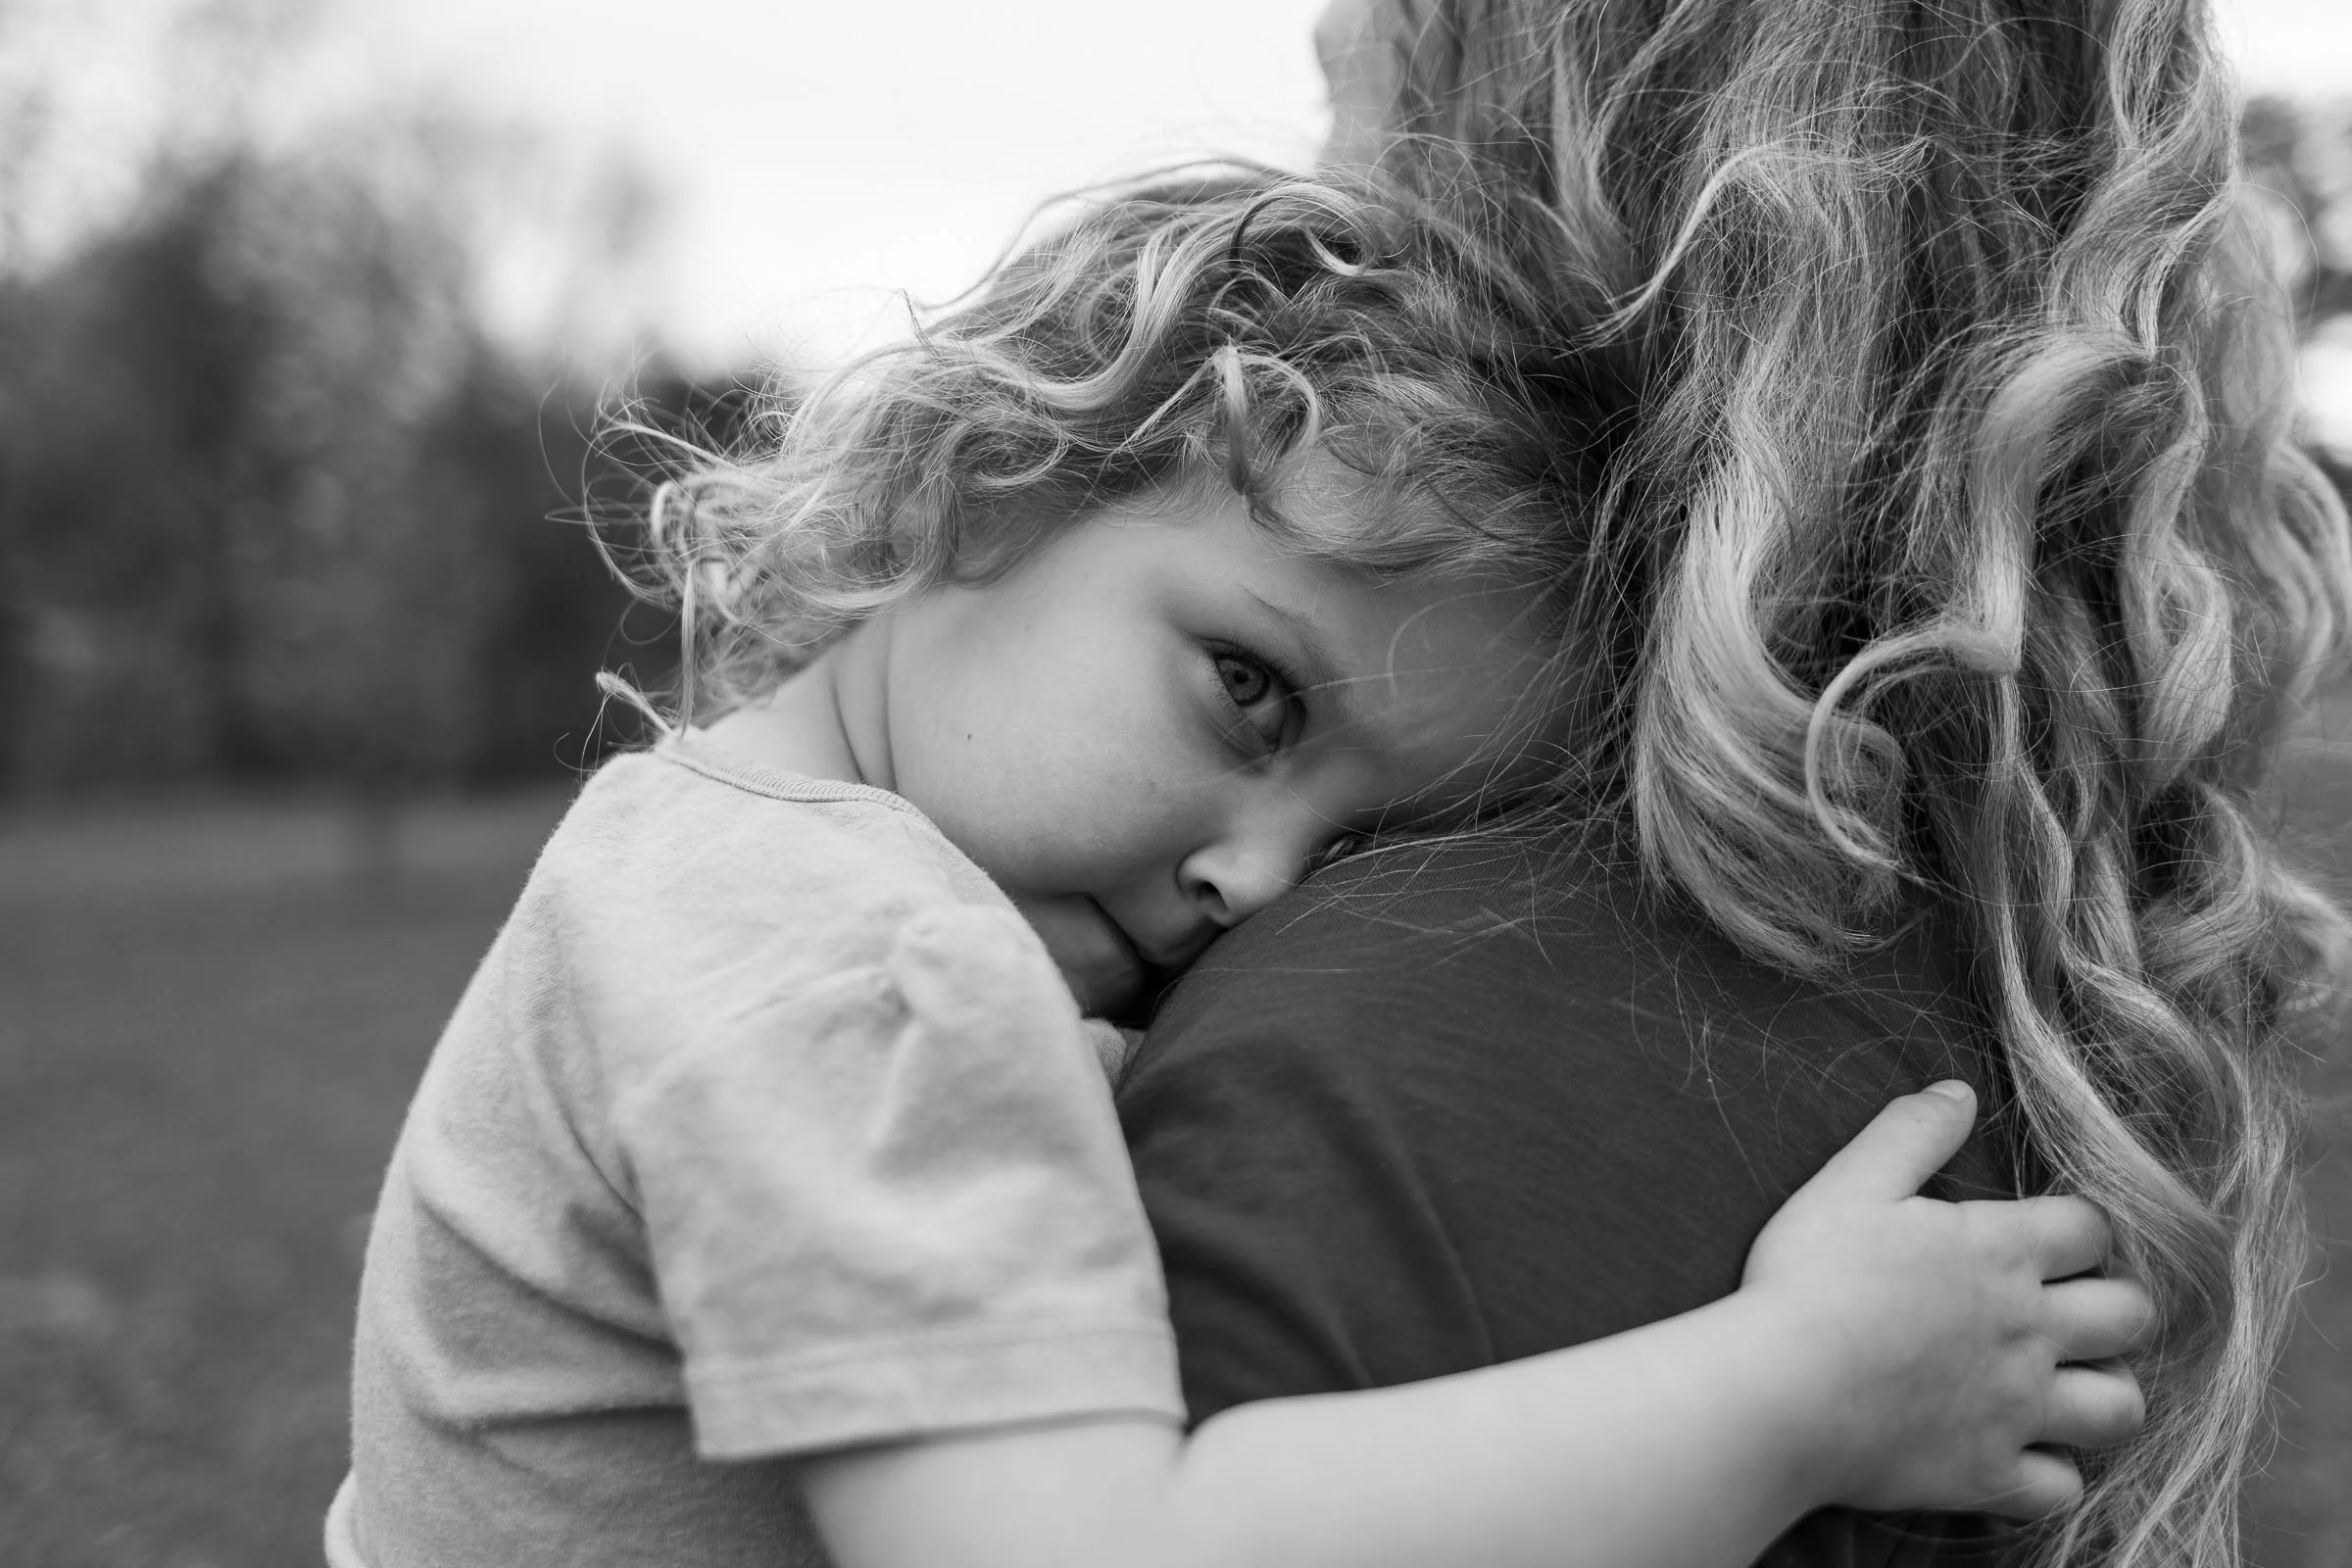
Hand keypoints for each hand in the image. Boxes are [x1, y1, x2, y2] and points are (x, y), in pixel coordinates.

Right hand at [1739, 1081, 2151, 1518]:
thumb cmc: (1808, 1279)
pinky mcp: (1991, 1473)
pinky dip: (2050, 1475)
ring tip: (2064, 1387)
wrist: (1779, 1388)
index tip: (2048, 1238)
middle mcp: (2030, 1329)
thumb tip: (1960, 1090)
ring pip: (2121, 1408)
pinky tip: (2016, 1458)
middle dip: (2114, 1308)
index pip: (2092, 1228)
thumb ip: (1911, 1133)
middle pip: (2131, 1316)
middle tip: (2070, 1310)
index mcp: (2001, 1250)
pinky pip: (2062, 1489)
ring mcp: (2018, 1408)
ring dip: (2103, 1394)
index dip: (2077, 1230)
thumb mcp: (1850, 1183)